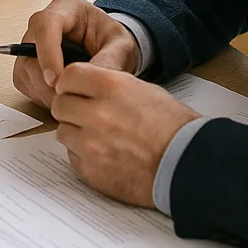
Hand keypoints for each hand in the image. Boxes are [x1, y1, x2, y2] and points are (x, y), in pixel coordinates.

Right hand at [12, 0, 139, 108]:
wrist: (108, 48)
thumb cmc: (112, 41)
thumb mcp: (122, 46)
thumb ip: (110, 60)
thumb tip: (89, 80)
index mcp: (66, 7)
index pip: (46, 25)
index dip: (48, 53)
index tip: (58, 80)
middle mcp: (43, 22)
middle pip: (29, 49)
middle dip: (46, 79)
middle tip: (67, 98)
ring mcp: (31, 42)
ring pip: (24, 68)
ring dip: (44, 90)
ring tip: (70, 98)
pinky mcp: (27, 62)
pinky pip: (25, 81)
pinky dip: (40, 95)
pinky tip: (62, 96)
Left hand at [51, 64, 197, 206]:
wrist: (188, 165)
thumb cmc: (172, 126)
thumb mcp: (142, 89)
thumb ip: (107, 85)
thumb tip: (84, 88)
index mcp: (110, 86)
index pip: (68, 76)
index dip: (71, 84)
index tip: (75, 90)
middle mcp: (97, 113)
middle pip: (60, 104)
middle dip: (70, 108)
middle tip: (85, 114)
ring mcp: (92, 144)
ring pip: (63, 131)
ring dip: (75, 132)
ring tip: (98, 136)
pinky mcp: (91, 170)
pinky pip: (72, 156)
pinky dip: (83, 155)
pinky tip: (105, 154)